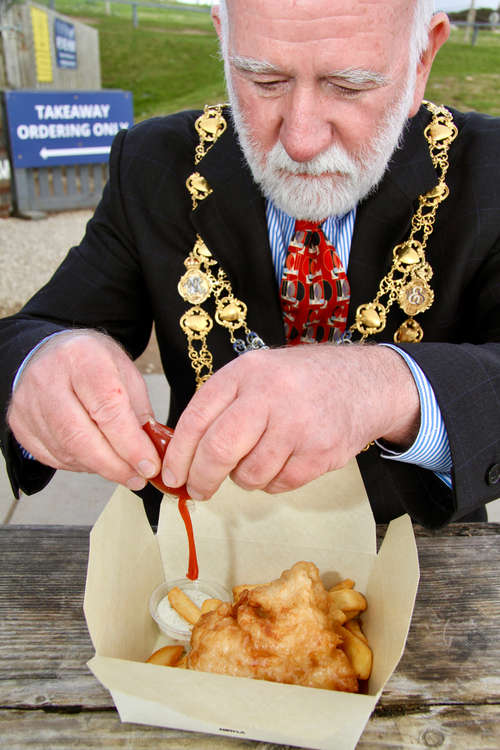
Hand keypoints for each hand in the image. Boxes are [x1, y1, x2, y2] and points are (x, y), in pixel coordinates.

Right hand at [7, 331, 161, 489]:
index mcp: (83, 358)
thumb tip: (151, 453)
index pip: (108, 408)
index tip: (149, 465)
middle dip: (114, 466)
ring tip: (121, 468)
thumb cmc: (94, 363)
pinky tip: (95, 459)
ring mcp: (29, 402)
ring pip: (66, 451)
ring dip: (99, 467)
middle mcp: (49, 378)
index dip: (130, 444)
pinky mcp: (19, 423)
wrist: (53, 353)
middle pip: (81, 437)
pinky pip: (52, 457)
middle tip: (137, 478)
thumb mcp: (126, 373)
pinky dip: (79, 465)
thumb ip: (139, 412)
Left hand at [162, 344, 419, 499]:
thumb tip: (183, 454)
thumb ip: (223, 404)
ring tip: (256, 461)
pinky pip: (279, 484)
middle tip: (198, 490)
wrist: (366, 383)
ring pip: (249, 474)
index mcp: (247, 372)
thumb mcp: (259, 374)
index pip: (197, 416)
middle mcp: (271, 394)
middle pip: (219, 449)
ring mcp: (298, 424)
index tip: (171, 475)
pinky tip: (282, 462)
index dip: (178, 452)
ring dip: (243, 478)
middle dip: (201, 478)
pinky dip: (273, 482)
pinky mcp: (320, 452)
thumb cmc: (301, 383)